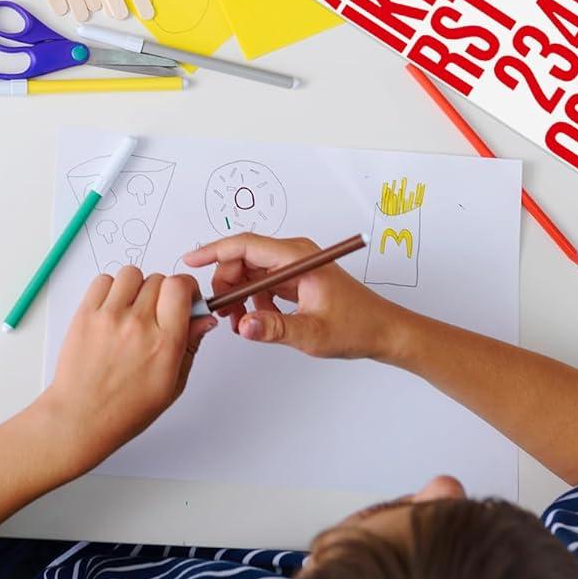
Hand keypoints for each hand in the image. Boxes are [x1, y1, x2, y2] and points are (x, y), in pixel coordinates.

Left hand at [32, 266, 213, 476]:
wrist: (81, 416)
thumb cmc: (126, 408)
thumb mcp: (172, 385)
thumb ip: (190, 346)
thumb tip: (204, 318)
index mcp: (165, 344)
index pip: (180, 287)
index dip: (185, 288)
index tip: (184, 297)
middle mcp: (138, 325)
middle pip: (158, 279)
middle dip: (162, 293)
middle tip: (156, 313)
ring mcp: (109, 317)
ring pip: (131, 274)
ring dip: (136, 287)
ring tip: (132, 310)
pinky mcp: (85, 313)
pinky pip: (103, 280)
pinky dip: (110, 289)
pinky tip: (112, 310)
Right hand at [183, 234, 402, 359]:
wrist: (386, 332)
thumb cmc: (358, 326)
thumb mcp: (313, 334)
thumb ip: (276, 329)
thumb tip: (243, 326)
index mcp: (297, 257)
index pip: (245, 245)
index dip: (214, 251)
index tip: (191, 261)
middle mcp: (294, 255)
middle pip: (244, 257)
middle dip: (227, 282)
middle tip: (222, 311)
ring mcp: (295, 266)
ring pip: (251, 271)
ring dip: (240, 294)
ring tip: (242, 322)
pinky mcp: (296, 279)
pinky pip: (263, 282)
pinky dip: (255, 300)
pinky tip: (262, 320)